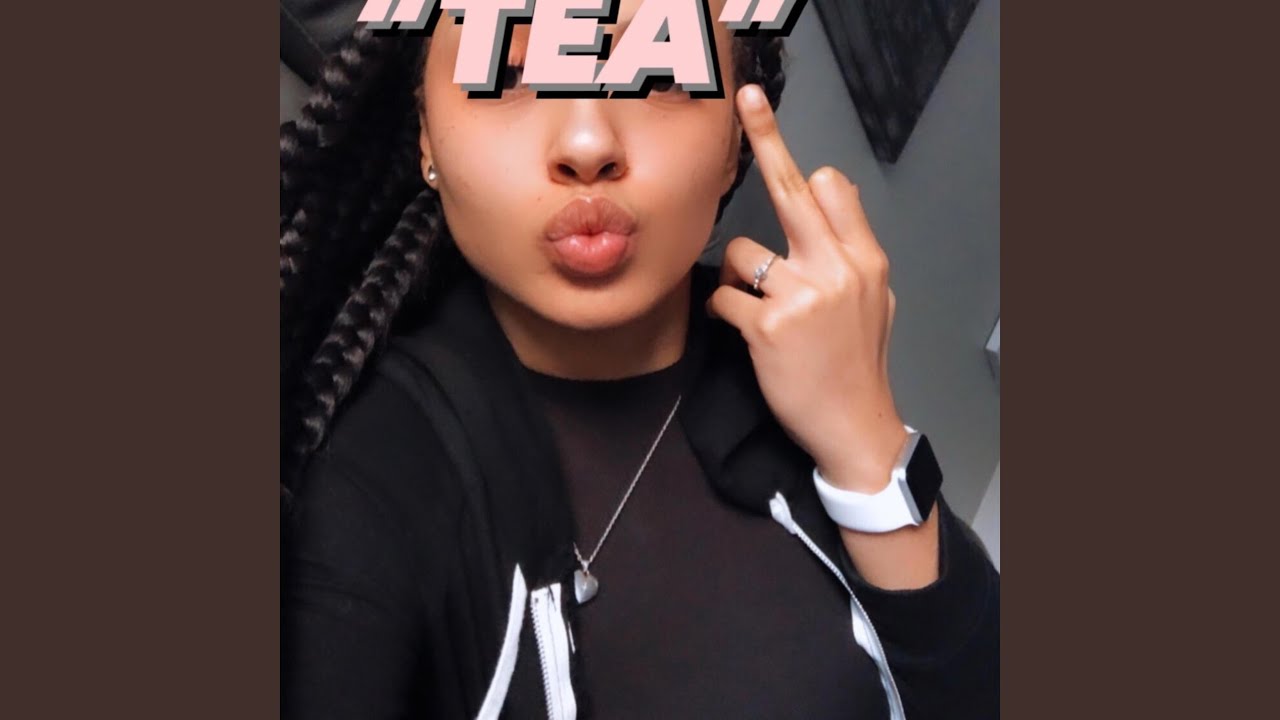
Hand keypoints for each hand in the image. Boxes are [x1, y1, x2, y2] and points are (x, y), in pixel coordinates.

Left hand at [707, 84, 906, 492]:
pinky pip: (722, 299)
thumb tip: (831, 194)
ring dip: (734, 277)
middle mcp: (836, 268)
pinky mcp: (768, 327)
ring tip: (756, 307)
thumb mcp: (876, 299)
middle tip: (750, 101)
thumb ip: (851, 249)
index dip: (802, 166)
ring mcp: (802, 296)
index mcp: (864, 258)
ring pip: (739, 253)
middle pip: (793, 189)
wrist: (855, 426)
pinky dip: (722, 312)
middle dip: (769, 138)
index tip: (775, 125)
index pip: (832, 189)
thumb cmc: (858, 363)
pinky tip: (740, 329)